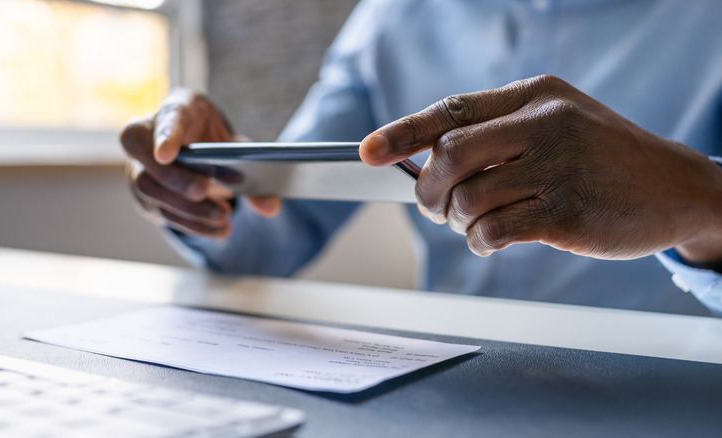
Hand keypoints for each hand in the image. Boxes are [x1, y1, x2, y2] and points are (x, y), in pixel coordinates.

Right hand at [120, 88, 280, 237]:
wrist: (192, 146)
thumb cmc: (212, 138)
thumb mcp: (236, 144)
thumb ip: (255, 170)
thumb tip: (271, 206)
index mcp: (176, 110)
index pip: (165, 118)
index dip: (165, 136)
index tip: (167, 154)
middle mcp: (146, 137)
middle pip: (146, 161)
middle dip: (175, 179)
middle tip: (203, 190)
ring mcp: (137, 168)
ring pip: (150, 191)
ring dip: (188, 209)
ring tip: (223, 216)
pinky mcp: (144, 197)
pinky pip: (162, 213)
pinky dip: (192, 224)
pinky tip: (218, 229)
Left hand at [360, 75, 721, 264]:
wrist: (674, 187)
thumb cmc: (601, 159)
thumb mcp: (556, 124)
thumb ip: (498, 136)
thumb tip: (429, 162)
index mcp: (533, 96)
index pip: (452, 109)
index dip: (402, 132)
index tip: (368, 152)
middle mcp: (543, 124)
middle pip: (449, 154)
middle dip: (428, 189)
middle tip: (434, 206)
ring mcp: (557, 167)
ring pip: (468, 198)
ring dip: (456, 221)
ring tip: (472, 225)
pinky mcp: (566, 211)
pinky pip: (493, 231)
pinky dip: (479, 242)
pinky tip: (490, 241)